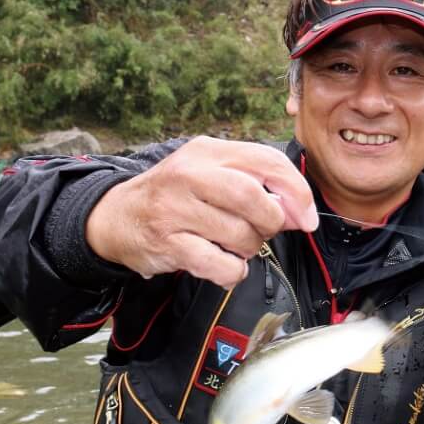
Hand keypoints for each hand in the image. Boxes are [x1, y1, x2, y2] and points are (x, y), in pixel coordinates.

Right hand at [86, 137, 317, 287]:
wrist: (116, 217)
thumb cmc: (176, 196)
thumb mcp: (211, 174)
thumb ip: (256, 185)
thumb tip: (301, 214)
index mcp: (207, 151)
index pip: (267, 161)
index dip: (297, 192)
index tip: (307, 217)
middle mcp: (189, 175)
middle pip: (253, 198)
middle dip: (271, 222)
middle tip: (264, 232)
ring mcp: (175, 209)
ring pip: (240, 235)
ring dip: (250, 249)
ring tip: (235, 247)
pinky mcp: (168, 244)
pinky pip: (221, 265)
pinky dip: (234, 272)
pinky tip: (225, 266)